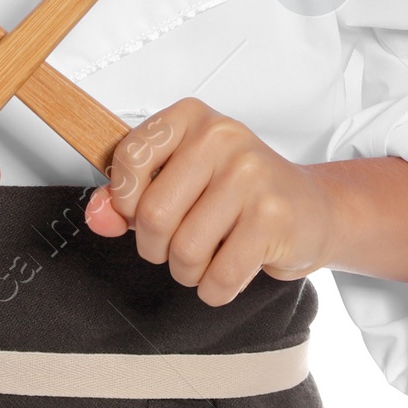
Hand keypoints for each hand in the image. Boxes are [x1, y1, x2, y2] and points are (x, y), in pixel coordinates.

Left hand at [83, 98, 340, 304]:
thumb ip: (127, 198)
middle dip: (156, 248)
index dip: (126, 200)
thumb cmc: (237, 192)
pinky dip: (215, 289)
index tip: (140, 210)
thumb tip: (96, 214)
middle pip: (153, 215)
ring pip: (185, 251)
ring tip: (207, 256)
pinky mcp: (273, 217)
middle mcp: (221, 137)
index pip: (129, 158)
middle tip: (176, 244)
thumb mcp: (177, 181)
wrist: (311, 208)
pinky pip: (220, 277)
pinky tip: (227, 271)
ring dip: (188, 271)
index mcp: (190, 118)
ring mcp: (251, 175)